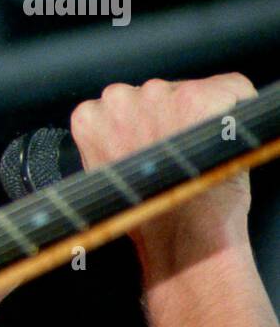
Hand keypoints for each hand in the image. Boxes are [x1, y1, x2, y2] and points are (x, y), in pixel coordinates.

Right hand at [70, 75, 256, 267]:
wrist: (180, 238)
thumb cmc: (148, 216)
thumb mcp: (109, 176)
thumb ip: (112, 143)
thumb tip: (133, 134)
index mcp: (89, 117)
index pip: (127, 104)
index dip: (147, 127)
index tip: (155, 150)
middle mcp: (118, 99)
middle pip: (159, 93)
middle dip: (172, 118)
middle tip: (178, 158)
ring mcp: (157, 95)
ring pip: (192, 91)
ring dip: (200, 117)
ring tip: (198, 156)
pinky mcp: (197, 97)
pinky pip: (233, 88)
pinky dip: (238, 110)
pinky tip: (223, 143)